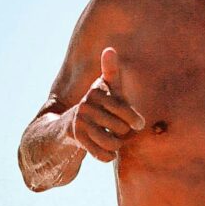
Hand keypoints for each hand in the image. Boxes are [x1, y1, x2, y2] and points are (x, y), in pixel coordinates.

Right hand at [64, 47, 145, 162]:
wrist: (66, 127)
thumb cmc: (97, 106)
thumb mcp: (106, 89)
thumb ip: (111, 71)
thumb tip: (109, 49)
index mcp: (97, 91)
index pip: (124, 109)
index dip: (134, 120)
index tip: (139, 124)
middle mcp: (86, 104)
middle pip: (121, 128)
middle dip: (123, 134)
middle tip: (117, 131)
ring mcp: (80, 121)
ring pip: (113, 142)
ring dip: (116, 146)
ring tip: (113, 141)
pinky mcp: (76, 137)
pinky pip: (102, 154)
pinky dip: (107, 156)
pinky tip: (106, 152)